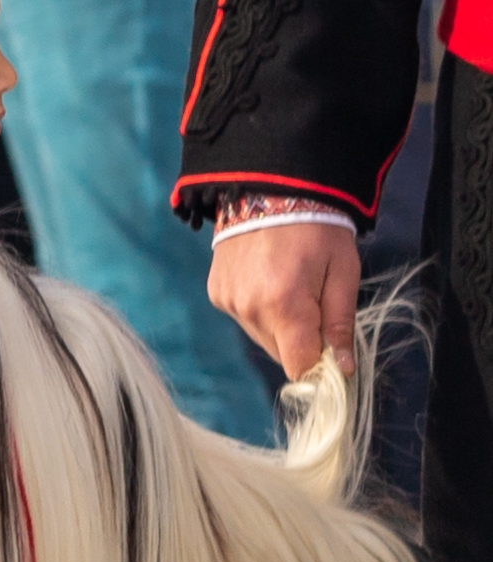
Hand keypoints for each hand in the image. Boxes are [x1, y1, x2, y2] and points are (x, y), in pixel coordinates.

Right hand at [211, 213, 361, 384]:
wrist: (271, 192)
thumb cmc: (318, 230)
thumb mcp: (344, 273)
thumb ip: (341, 323)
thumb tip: (343, 368)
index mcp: (284, 305)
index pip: (299, 366)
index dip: (319, 369)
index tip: (334, 358)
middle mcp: (249, 309)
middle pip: (281, 354)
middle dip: (303, 343)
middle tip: (318, 308)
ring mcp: (228, 302)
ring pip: (263, 338)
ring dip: (281, 328)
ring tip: (292, 290)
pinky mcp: (216, 293)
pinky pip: (245, 319)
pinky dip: (261, 311)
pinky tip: (269, 283)